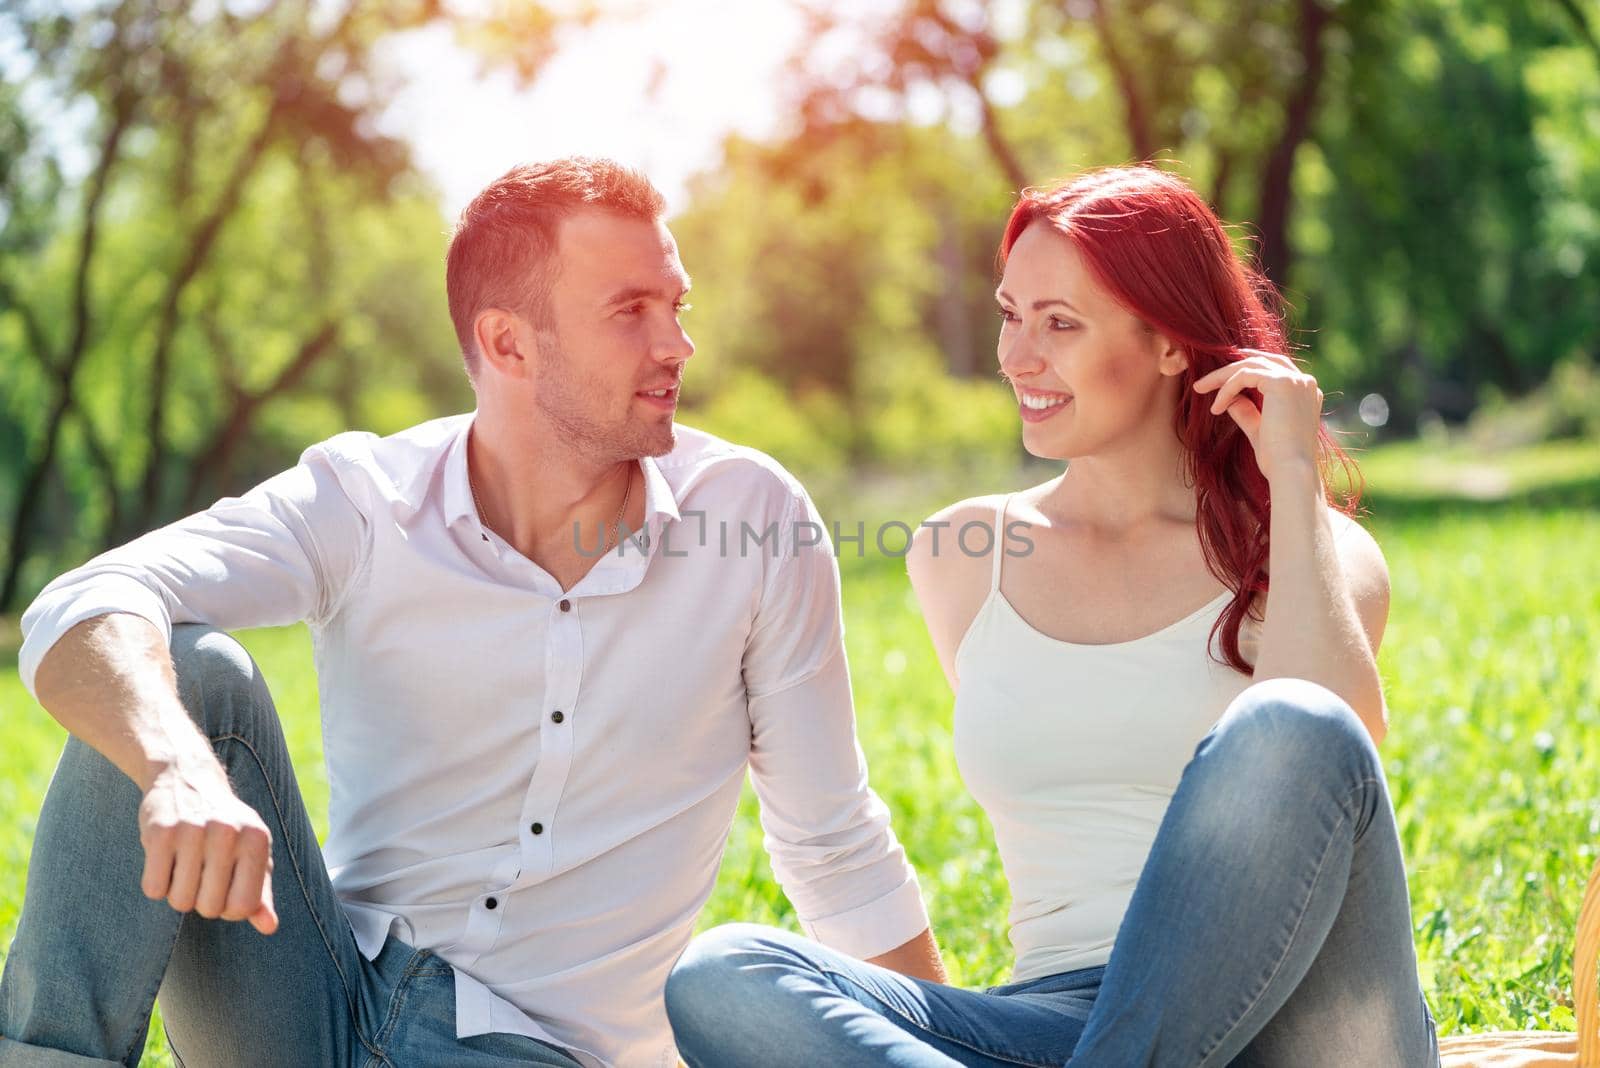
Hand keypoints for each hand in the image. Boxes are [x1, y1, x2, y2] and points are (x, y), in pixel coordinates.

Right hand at [138, 761, 277, 934]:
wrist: (187, 776)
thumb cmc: (226, 826)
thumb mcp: (251, 852)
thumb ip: (260, 892)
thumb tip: (270, 927)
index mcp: (257, 839)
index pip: (243, 907)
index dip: (228, 908)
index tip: (224, 889)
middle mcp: (229, 833)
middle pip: (209, 908)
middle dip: (201, 900)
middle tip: (201, 871)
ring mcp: (193, 831)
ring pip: (179, 901)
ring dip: (178, 891)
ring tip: (184, 862)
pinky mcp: (160, 832)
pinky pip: (154, 889)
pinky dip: (156, 883)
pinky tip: (165, 858)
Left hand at [1192, 349, 1323, 483]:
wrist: (1290, 470)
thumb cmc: (1277, 459)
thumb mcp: (1259, 430)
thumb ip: (1247, 412)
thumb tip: (1230, 400)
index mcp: (1305, 393)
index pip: (1273, 370)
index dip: (1245, 373)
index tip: (1221, 383)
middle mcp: (1305, 382)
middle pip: (1261, 362)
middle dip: (1230, 369)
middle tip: (1203, 382)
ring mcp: (1295, 380)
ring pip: (1250, 366)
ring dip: (1222, 377)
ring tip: (1199, 389)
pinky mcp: (1281, 382)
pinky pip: (1244, 376)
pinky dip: (1226, 389)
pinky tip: (1216, 408)